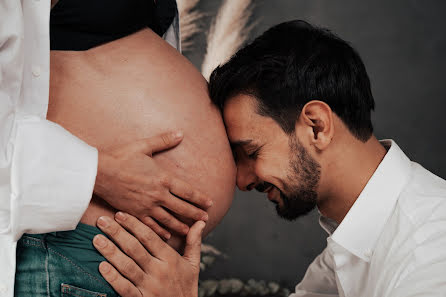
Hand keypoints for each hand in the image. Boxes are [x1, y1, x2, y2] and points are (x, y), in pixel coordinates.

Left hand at [93, 213, 203, 296]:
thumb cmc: (186, 286)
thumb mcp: (193, 264)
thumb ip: (193, 241)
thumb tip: (200, 222)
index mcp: (170, 259)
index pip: (149, 237)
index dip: (134, 224)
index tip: (120, 214)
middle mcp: (159, 271)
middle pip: (134, 248)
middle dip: (117, 233)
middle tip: (102, 220)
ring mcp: (149, 287)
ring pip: (127, 266)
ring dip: (110, 251)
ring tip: (97, 239)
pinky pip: (124, 288)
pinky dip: (112, 278)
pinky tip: (101, 267)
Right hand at [94, 131, 211, 238]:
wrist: (99, 172)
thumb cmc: (121, 157)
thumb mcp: (144, 146)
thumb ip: (164, 140)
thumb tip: (180, 133)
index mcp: (163, 178)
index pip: (187, 191)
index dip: (200, 198)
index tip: (210, 203)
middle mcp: (158, 195)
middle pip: (182, 208)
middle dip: (195, 214)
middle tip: (206, 219)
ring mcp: (146, 206)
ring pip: (168, 219)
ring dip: (181, 225)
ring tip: (191, 231)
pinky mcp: (135, 213)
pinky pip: (151, 225)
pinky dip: (160, 231)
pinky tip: (167, 236)